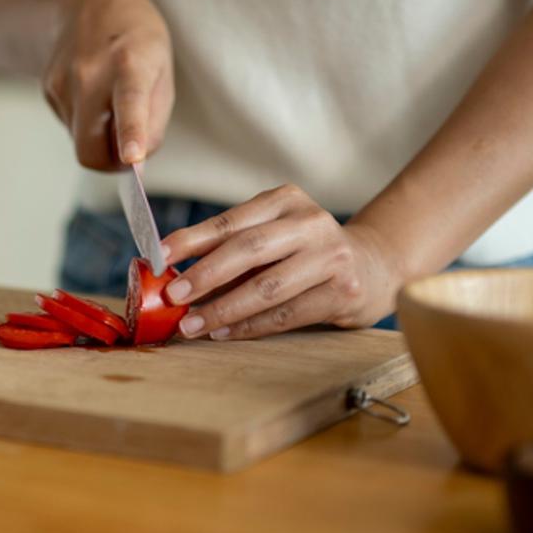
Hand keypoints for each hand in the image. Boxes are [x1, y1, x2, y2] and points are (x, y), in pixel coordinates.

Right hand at [42, 0, 174, 169]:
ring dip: (100, 136)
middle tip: (130, 150)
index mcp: (130, 62)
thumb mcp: (162, 72)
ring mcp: (62, 82)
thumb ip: (154, 121)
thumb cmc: (136, 41)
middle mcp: (90, 72)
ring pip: (80, 142)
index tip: (132, 157)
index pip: (130, 101)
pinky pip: (72, 127)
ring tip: (111, 101)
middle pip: (90, 149)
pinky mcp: (47, 90)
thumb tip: (135, 162)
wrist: (87, 5)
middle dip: (110, 162)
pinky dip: (87, 123)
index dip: (130, 132)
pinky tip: (93, 93)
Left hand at [159, 184, 406, 339]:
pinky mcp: (342, 291)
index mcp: (286, 200)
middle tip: (171, 295)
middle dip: (204, 275)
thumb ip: (231, 247)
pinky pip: (286, 314)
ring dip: (222, 308)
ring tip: (191, 324)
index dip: (191, 239)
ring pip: (266, 287)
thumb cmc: (305, 251)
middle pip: (247, 250)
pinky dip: (249, 326)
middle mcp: (310, 223)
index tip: (159, 257)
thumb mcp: (273, 234)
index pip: (230, 221)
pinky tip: (223, 332)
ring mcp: (330, 256)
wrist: (372, 266)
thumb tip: (173, 274)